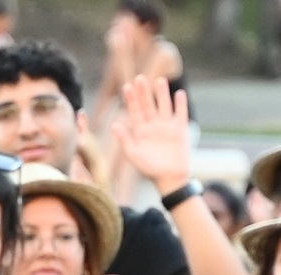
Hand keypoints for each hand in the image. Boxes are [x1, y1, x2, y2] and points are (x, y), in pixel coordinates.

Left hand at [113, 75, 191, 194]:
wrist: (168, 178)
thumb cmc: (148, 168)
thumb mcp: (133, 154)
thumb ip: (124, 139)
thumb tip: (114, 124)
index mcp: (139, 131)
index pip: (134, 112)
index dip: (130, 99)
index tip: (126, 86)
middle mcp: (153, 126)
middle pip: (148, 105)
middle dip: (144, 92)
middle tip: (140, 77)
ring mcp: (167, 127)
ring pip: (164, 106)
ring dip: (161, 94)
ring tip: (159, 80)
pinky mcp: (180, 130)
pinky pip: (180, 114)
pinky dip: (180, 105)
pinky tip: (179, 94)